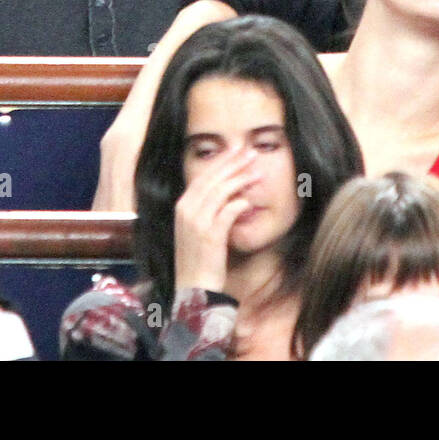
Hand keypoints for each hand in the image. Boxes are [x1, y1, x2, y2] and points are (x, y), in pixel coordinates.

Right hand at [172, 148, 257, 294]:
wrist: (193, 288)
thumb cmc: (199, 259)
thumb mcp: (198, 229)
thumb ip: (209, 209)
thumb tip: (230, 192)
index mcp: (182, 207)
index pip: (203, 176)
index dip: (221, 162)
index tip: (236, 150)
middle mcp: (186, 211)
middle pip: (212, 179)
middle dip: (233, 163)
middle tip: (250, 152)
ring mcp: (196, 223)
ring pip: (220, 192)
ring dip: (240, 179)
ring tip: (256, 171)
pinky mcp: (209, 236)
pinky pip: (226, 213)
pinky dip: (238, 204)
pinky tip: (249, 200)